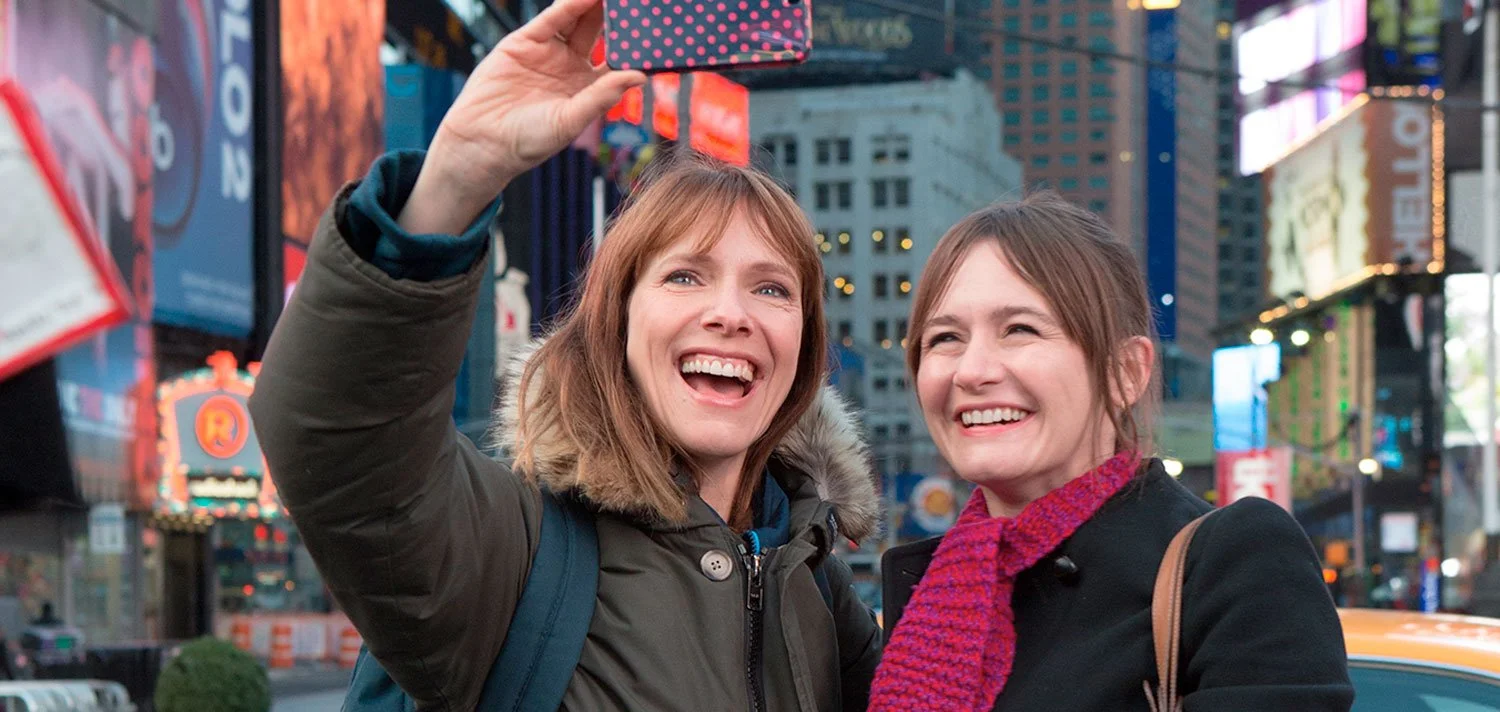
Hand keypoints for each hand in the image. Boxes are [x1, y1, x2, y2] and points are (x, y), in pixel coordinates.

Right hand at [400, 0, 645, 233]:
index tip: (655, 32)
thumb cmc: (529, 141)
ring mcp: (548, 52)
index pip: (617, 60)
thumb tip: (640, 77)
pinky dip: (569, 5)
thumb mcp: (571, 119)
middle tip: (640, 3)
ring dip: (597, 5)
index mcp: (588, 89)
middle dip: (619, 17)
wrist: (483, 141)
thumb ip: (603, 96)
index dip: (634, 46)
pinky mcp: (525, 41)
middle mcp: (571, 66)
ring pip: (578, 21)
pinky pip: (552, 18)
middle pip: (601, 33)